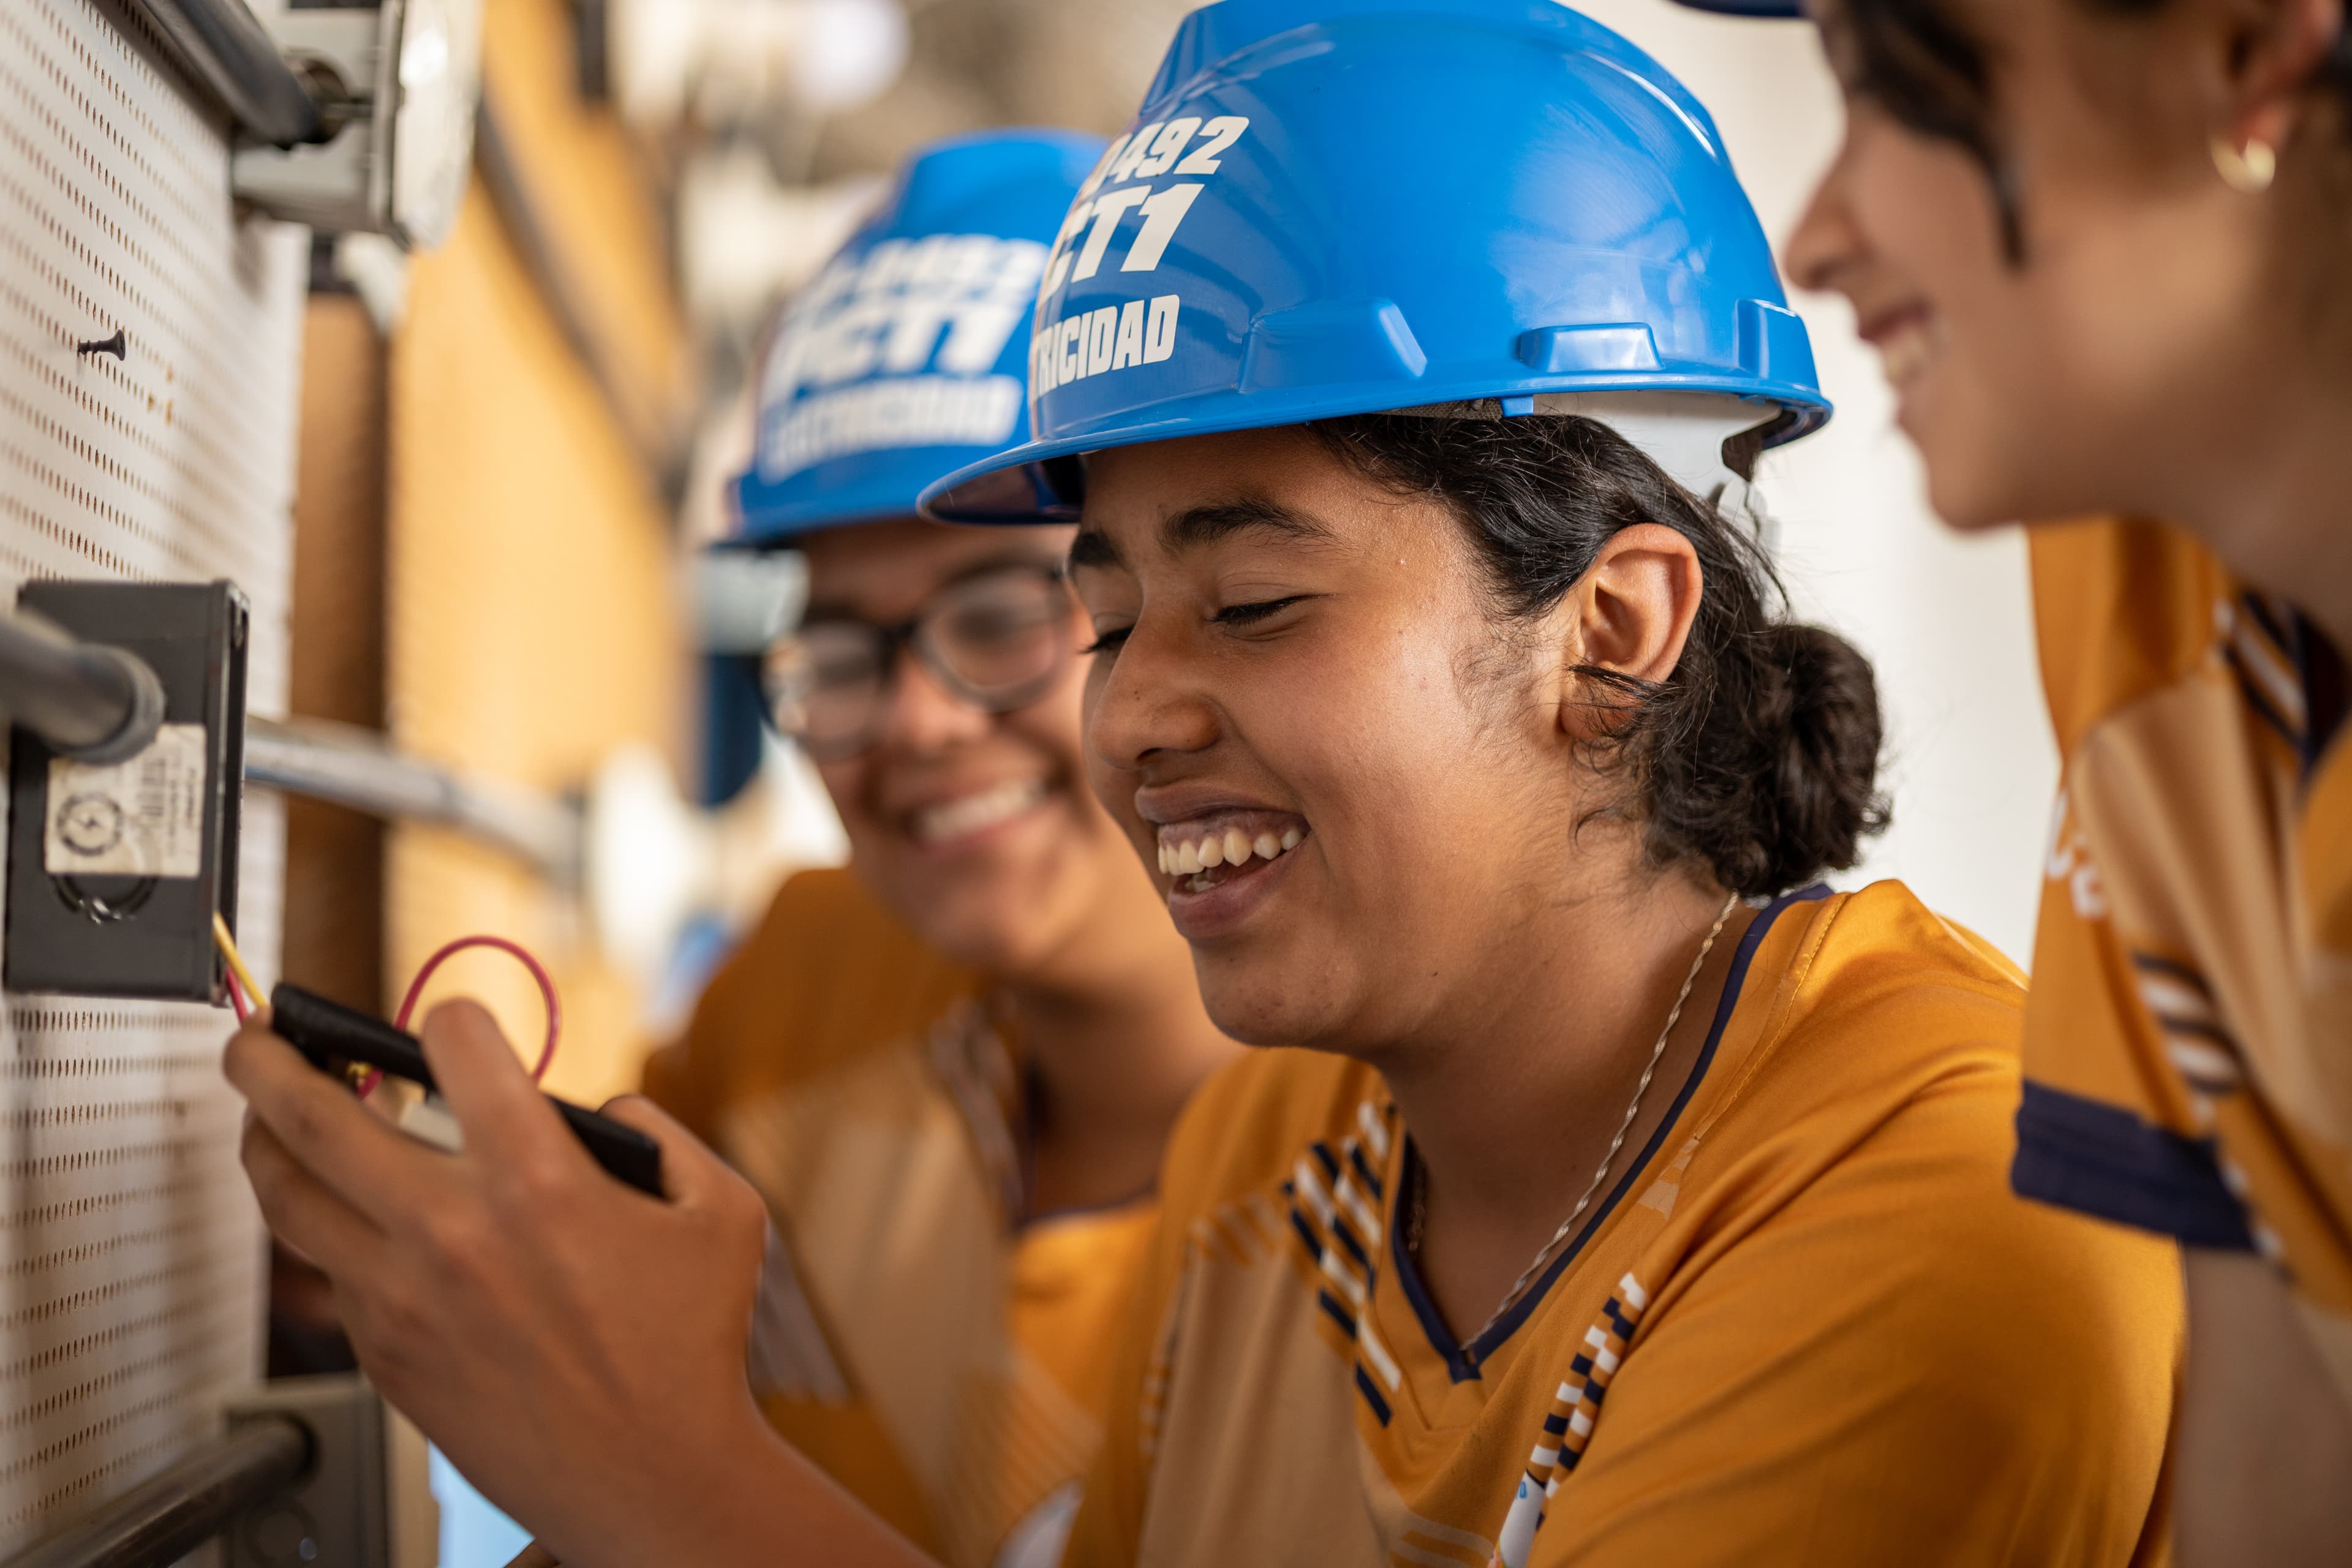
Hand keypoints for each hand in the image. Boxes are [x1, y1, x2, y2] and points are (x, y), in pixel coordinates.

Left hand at [226, 999, 920, 1567]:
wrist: (650, 1476)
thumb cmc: (692, 1347)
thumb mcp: (722, 1211)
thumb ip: (658, 1133)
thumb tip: (599, 1109)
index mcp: (539, 1181)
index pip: (452, 1047)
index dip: (451, 1019)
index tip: (450, 1024)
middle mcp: (451, 1233)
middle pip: (313, 1117)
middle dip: (270, 1058)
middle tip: (258, 1034)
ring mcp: (402, 1297)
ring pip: (289, 1197)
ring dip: (263, 1138)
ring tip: (262, 1111)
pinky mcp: (384, 1351)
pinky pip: (326, 1270)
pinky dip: (321, 1224)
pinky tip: (338, 1207)